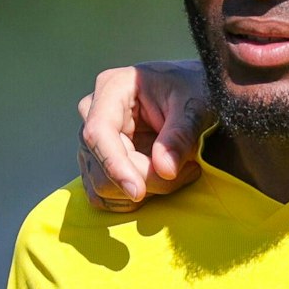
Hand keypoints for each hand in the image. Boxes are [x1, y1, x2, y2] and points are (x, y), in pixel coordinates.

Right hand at [76, 60, 209, 210]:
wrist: (194, 93)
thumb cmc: (194, 91)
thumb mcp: (194, 107)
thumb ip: (180, 136)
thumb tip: (164, 170)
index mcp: (113, 88)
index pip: (98, 132)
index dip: (115, 166)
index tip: (138, 191)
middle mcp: (94, 112)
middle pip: (102, 164)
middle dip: (145, 179)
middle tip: (190, 170)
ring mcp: (94, 139)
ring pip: (102, 185)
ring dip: (143, 191)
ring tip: (182, 172)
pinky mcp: (99, 161)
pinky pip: (103, 194)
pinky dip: (131, 200)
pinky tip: (161, 184)